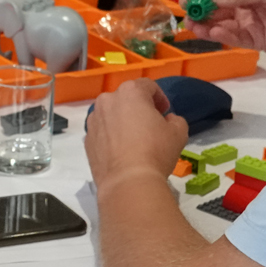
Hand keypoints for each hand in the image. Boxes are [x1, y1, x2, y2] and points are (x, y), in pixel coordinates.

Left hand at [85, 78, 187, 194]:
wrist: (127, 180)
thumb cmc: (156, 151)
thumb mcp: (178, 133)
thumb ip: (175, 120)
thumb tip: (168, 120)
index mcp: (130, 92)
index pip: (147, 86)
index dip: (160, 97)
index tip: (165, 111)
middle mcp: (107, 100)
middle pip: (127, 98)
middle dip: (140, 107)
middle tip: (151, 124)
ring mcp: (94, 120)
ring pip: (112, 114)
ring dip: (123, 120)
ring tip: (135, 139)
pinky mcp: (87, 138)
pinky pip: (103, 131)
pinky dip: (112, 135)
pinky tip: (122, 151)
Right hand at [187, 0, 265, 55]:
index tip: (185, 1)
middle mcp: (247, 3)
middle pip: (216, 7)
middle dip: (200, 12)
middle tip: (188, 17)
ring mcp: (251, 22)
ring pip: (221, 24)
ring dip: (207, 26)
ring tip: (196, 27)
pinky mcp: (257, 41)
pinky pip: (234, 39)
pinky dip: (222, 37)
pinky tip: (215, 33)